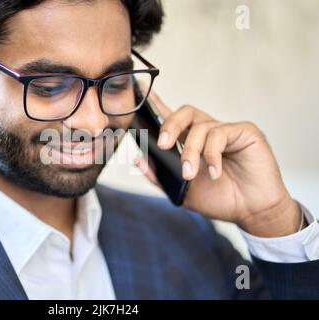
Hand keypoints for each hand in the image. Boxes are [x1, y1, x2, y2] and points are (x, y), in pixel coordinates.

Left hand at [135, 90, 301, 236]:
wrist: (252, 212)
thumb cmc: (220, 199)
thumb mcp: (182, 191)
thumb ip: (160, 176)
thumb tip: (137, 160)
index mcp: (190, 141)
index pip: (170, 117)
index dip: (155, 103)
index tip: (138, 89)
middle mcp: (207, 132)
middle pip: (184, 113)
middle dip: (169, 126)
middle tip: (163, 145)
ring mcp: (225, 130)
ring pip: (200, 127)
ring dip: (190, 151)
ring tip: (190, 174)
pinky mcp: (244, 132)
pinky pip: (220, 134)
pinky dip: (212, 154)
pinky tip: (215, 172)